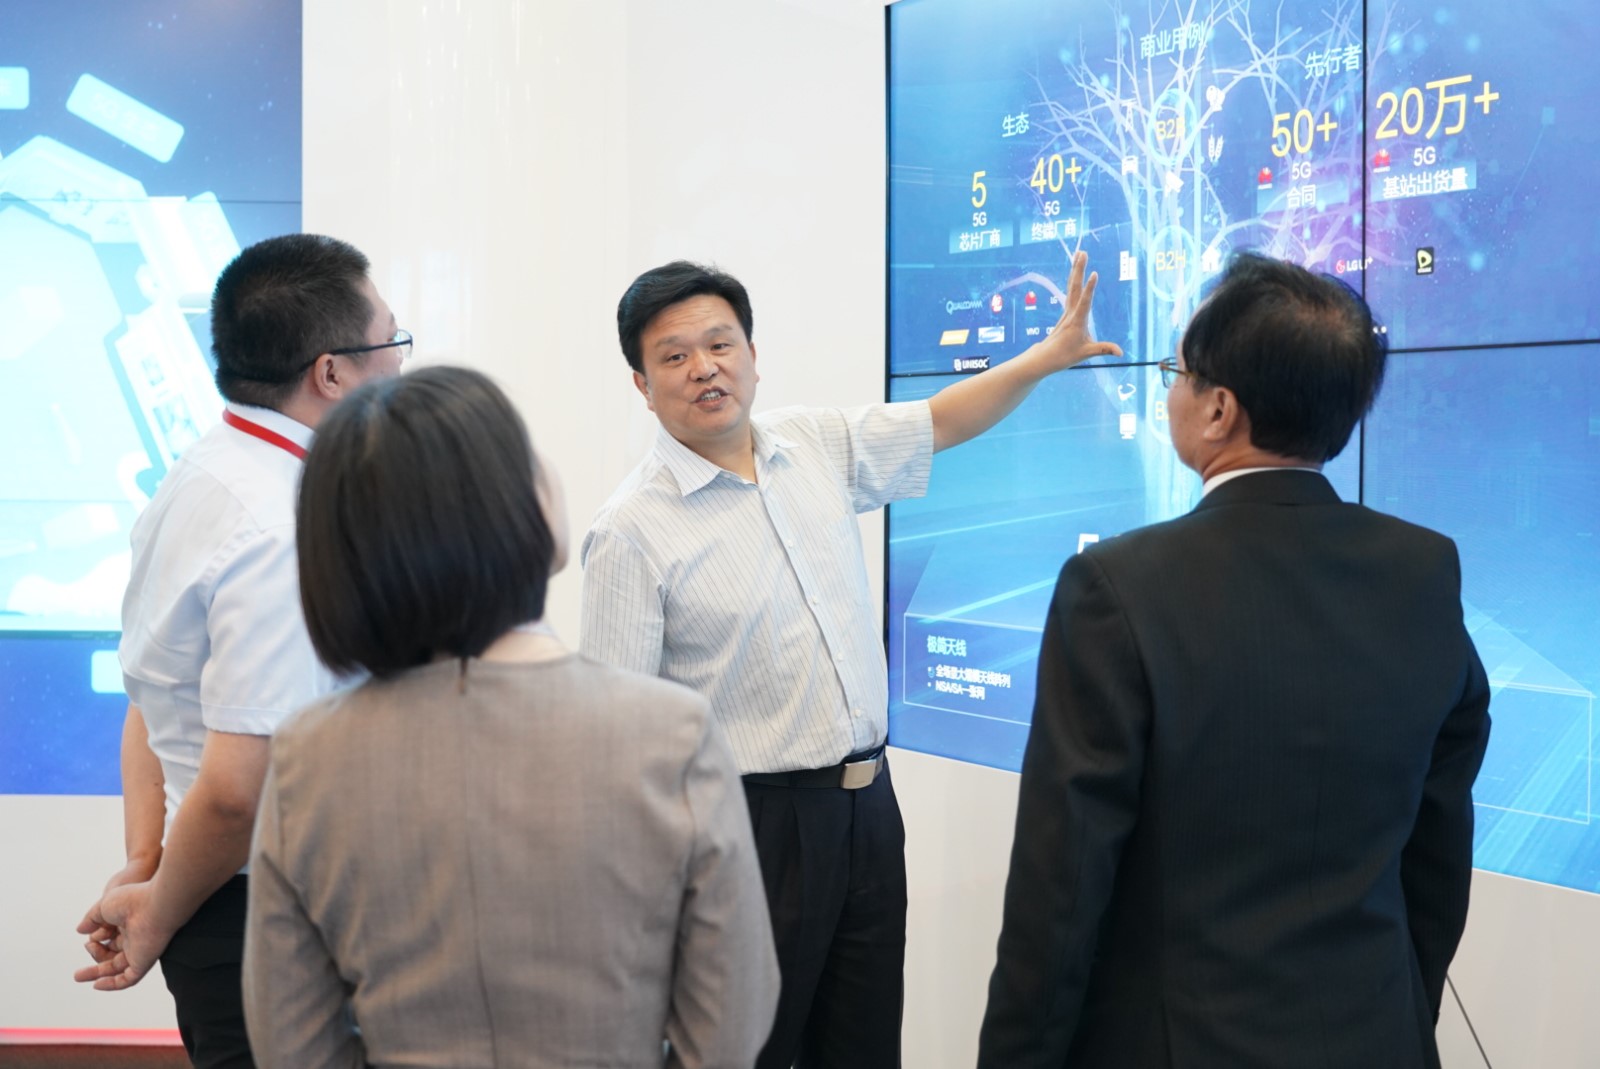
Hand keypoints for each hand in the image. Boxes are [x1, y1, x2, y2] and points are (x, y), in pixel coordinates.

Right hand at [74, 881, 172, 990]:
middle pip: (112, 953)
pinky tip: (97, 985)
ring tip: (78, 976)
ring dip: (97, 974)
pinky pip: (129, 979)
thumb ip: (91, 918)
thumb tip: (81, 930)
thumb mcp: (104, 906)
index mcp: (128, 922)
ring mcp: (139, 951)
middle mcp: (135, 937)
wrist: (156, 906)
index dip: (97, 937)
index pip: (108, 936)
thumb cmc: (133, 901)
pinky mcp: (144, 962)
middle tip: (85, 952)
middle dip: (95, 956)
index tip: (94, 932)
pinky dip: (113, 984)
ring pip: (117, 968)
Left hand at [1032, 250, 1122, 370]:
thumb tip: (1121, 353)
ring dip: (1075, 270)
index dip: (1090, 288)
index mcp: (1077, 321)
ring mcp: (1067, 310)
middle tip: (1083, 253)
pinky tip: (1075, 270)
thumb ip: (1103, 349)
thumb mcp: (1086, 353)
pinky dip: (1073, 279)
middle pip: (1075, 287)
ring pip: (1072, 287)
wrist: (1046, 357)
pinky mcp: (1066, 311)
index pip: (1085, 302)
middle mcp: (1070, 313)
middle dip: (1079, 269)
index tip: (1094, 274)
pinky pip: (1070, 291)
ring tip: (1080, 254)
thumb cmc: (1065, 355)